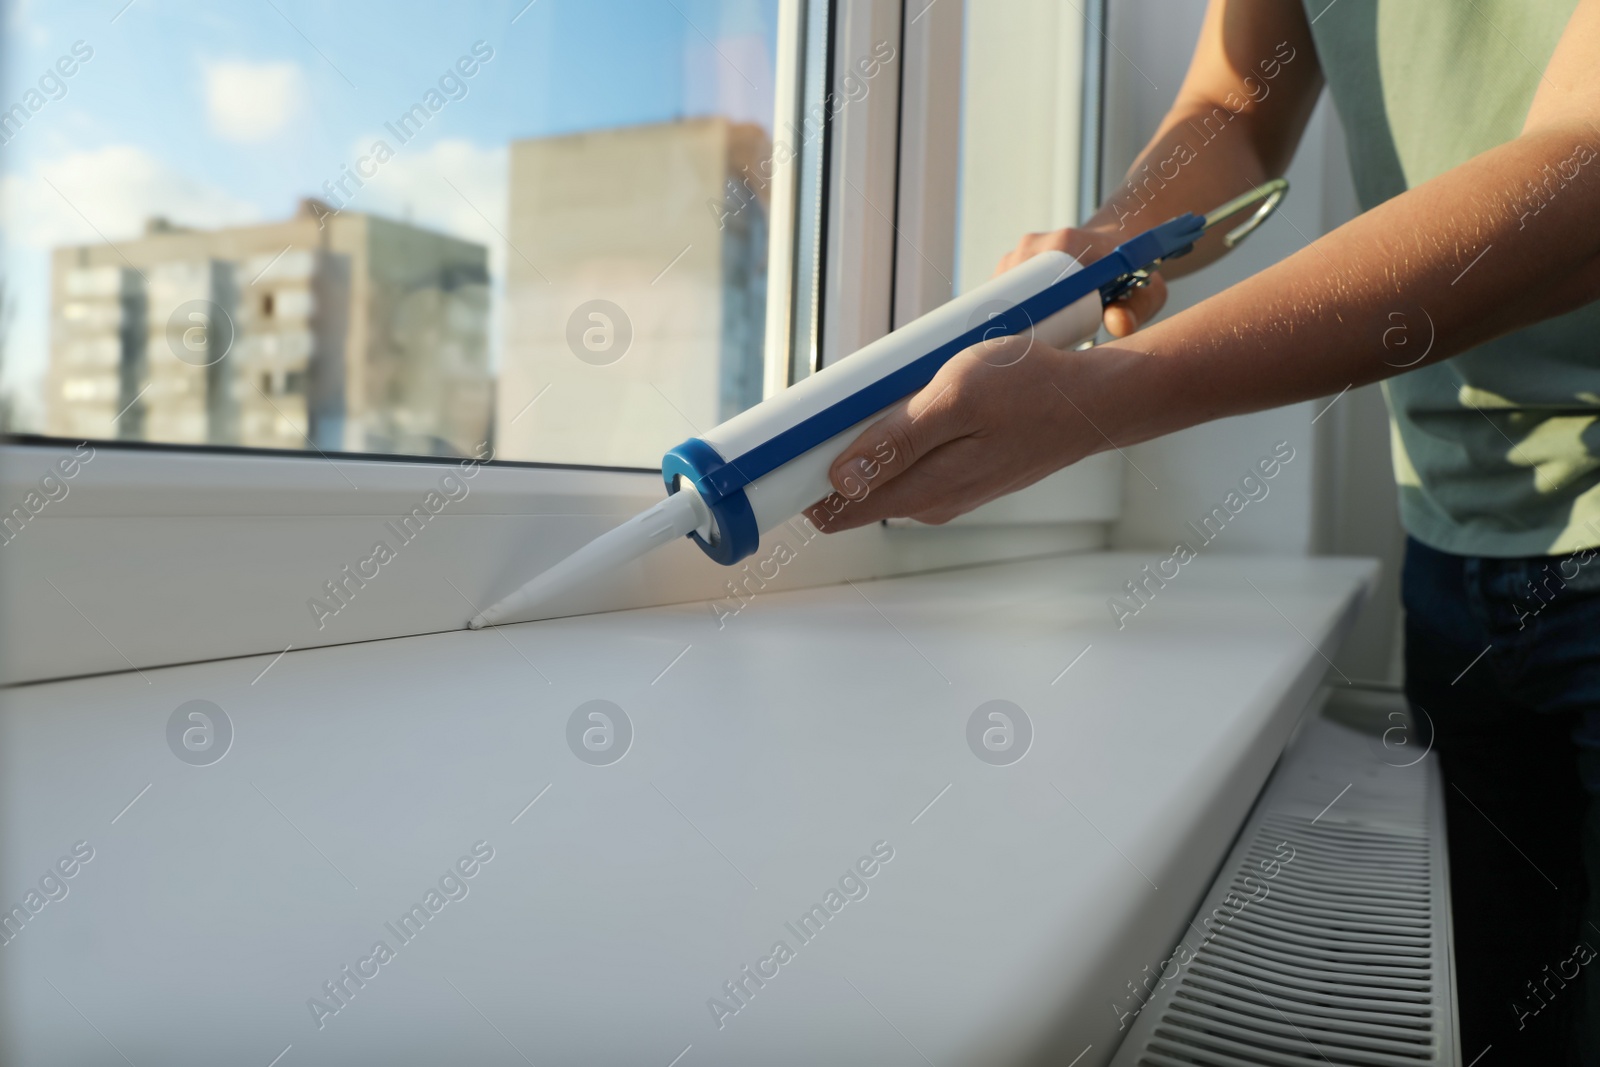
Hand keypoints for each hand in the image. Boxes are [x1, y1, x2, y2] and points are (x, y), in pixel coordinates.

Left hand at [805, 336, 1115, 531]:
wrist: (1095, 400)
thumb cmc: (1033, 391)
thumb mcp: (956, 398)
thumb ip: (897, 441)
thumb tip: (841, 478)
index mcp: (922, 491)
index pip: (835, 511)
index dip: (798, 485)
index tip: (780, 451)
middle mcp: (929, 501)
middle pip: (851, 493)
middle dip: (823, 458)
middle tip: (816, 410)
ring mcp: (946, 489)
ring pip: (879, 474)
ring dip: (859, 443)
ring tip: (857, 400)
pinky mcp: (961, 471)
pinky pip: (907, 460)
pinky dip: (891, 437)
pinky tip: (898, 405)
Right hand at [996, 226, 1167, 337]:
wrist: (1119, 243)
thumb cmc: (1135, 273)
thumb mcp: (1145, 293)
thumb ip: (1135, 310)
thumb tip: (1118, 325)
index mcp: (1062, 244)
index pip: (1028, 280)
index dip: (1019, 311)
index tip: (1021, 341)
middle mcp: (1034, 244)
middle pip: (1005, 290)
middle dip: (1005, 323)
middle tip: (1017, 355)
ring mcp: (1018, 252)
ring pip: (995, 292)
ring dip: (998, 319)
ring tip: (1010, 349)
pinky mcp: (1011, 262)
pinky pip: (995, 289)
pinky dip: (995, 311)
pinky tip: (998, 334)